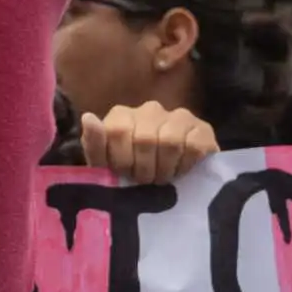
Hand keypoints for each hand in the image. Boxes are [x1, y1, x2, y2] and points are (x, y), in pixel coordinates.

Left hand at [80, 102, 218, 184]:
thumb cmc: (130, 172)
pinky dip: (184, 166)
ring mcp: (178, 116)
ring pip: (170, 142)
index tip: (122, 173)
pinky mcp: (202, 129)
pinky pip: (193, 147)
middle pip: (145, 140)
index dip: (121, 160)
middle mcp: (150, 109)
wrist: (167, 182)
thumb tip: (89, 118)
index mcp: (121, 115)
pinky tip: (179, 171)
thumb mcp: (104, 163)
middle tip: (143, 180)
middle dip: (143, 169)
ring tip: (160, 177)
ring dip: (164, 170)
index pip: (117, 131)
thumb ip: (94, 143)